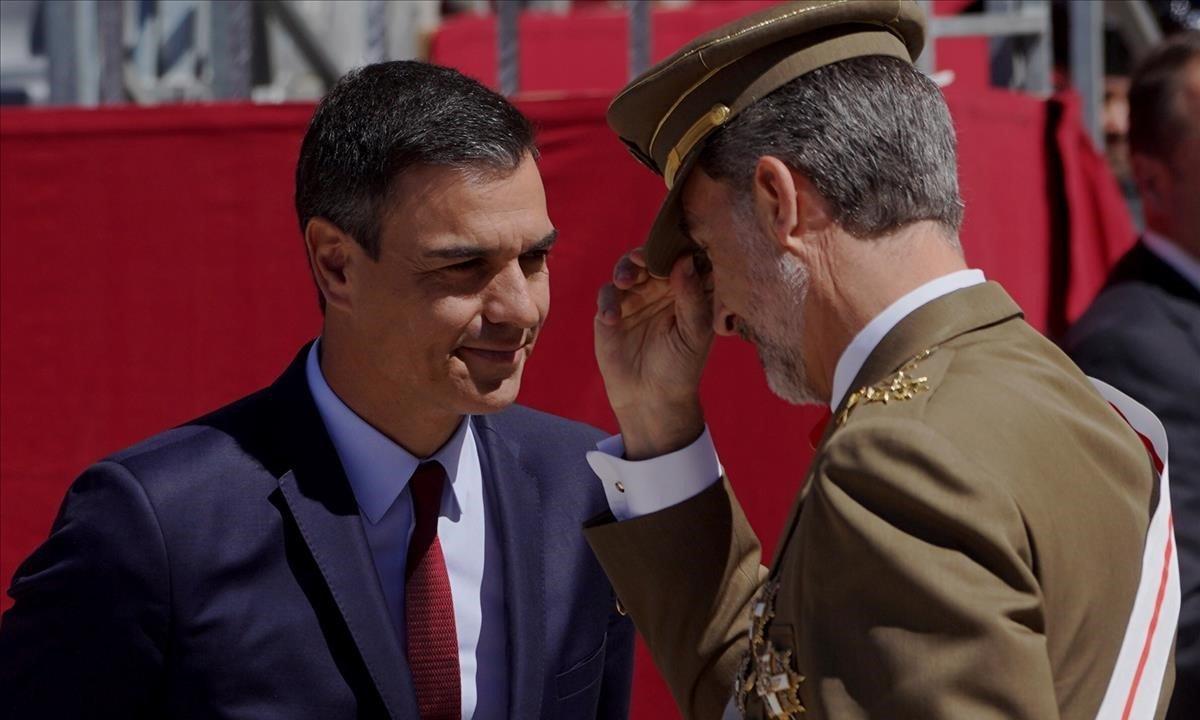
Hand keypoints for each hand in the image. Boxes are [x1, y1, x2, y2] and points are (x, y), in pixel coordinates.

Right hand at [594, 249, 713, 458]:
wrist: (652, 399)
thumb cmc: (681, 366)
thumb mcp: (694, 332)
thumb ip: (692, 297)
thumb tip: (685, 259)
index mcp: (688, 289)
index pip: (687, 257)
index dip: (684, 244)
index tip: (680, 240)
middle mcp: (661, 288)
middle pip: (654, 256)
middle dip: (649, 253)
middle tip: (645, 258)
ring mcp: (635, 298)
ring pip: (628, 268)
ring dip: (626, 269)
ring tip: (627, 281)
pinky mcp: (611, 312)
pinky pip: (607, 295)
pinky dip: (609, 302)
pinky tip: (612, 318)